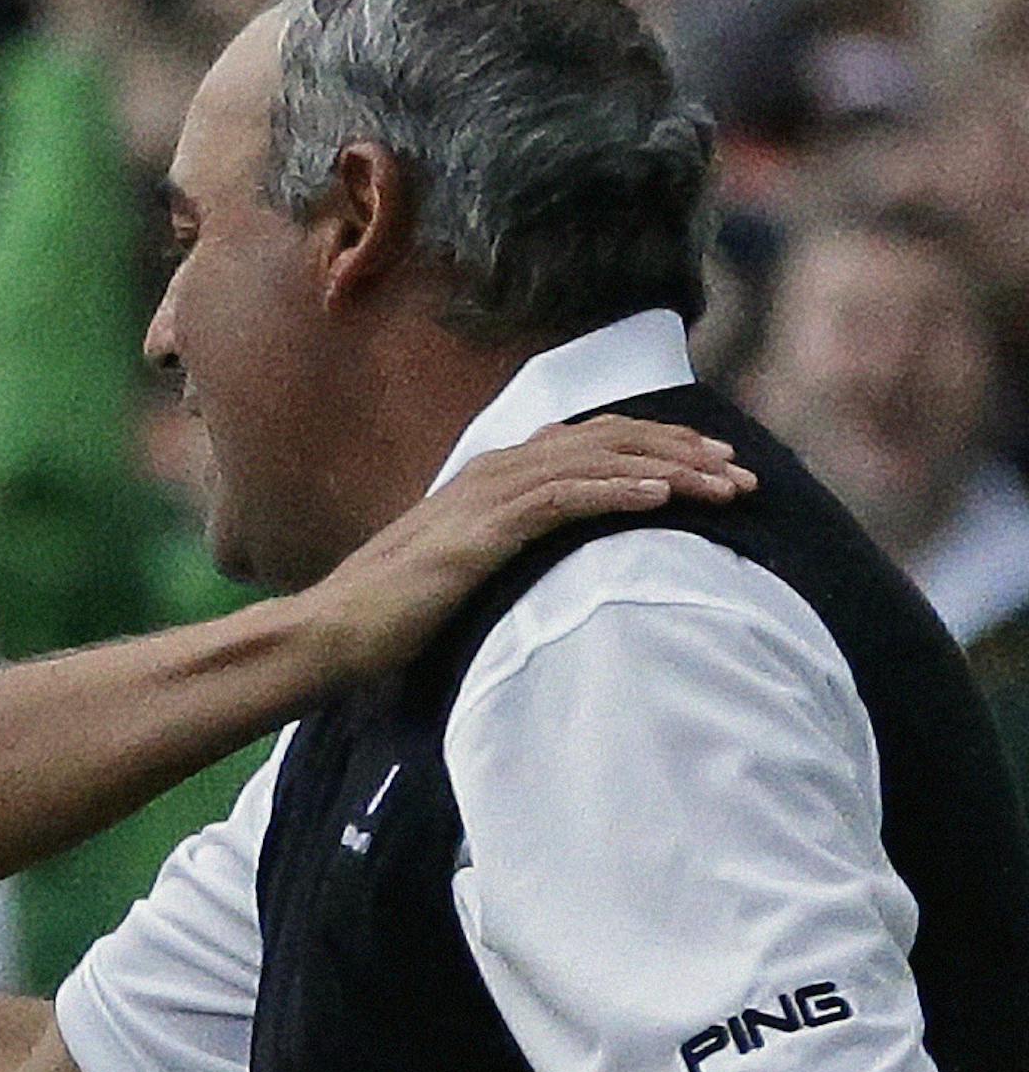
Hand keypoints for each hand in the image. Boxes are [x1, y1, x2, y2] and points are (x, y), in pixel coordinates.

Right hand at [308, 416, 755, 690]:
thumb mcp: (458, 574)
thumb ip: (503, 553)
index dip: (656, 445)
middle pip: (606, 440)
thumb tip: (550, 568)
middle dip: (681, 450)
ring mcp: (485, 497)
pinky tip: (662, 498)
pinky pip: (563, 499)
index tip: (711, 464)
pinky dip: (617, 491)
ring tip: (724, 485)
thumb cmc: (388, 617)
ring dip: (667, 470)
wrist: (331, 631)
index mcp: (488, 478)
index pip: (588, 442)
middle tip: (741, 472)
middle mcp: (491, 471)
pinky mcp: (481, 531)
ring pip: (596, 462)